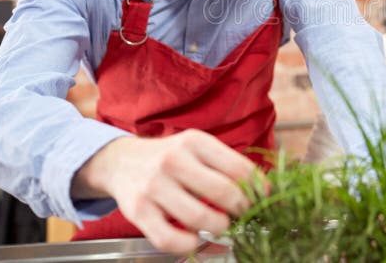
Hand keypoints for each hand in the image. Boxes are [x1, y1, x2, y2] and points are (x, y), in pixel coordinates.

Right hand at [73, 129, 265, 253]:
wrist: (122, 161)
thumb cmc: (170, 158)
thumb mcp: (198, 149)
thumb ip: (227, 165)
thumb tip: (264, 191)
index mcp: (195, 141)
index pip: (240, 168)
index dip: (258, 189)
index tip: (263, 199)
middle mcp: (173, 160)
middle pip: (224, 193)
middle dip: (242, 210)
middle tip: (244, 215)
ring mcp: (154, 186)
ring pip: (200, 218)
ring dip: (220, 227)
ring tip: (222, 225)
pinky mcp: (138, 210)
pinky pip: (170, 238)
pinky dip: (190, 244)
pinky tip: (196, 238)